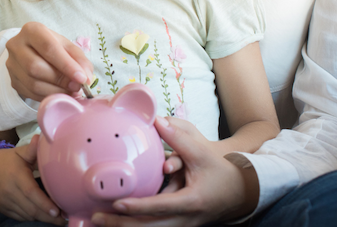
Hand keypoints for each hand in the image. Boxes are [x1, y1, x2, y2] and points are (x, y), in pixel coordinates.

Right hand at [0, 135, 64, 224]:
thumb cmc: (9, 160)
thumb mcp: (21, 152)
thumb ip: (33, 149)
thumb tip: (43, 138)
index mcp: (16, 176)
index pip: (31, 192)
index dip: (44, 204)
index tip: (58, 210)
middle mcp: (9, 191)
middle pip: (31, 209)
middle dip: (49, 217)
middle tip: (64, 218)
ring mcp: (4, 202)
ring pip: (27, 215)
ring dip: (42, 218)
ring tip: (57, 218)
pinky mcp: (3, 208)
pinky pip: (20, 217)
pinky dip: (32, 217)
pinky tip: (42, 215)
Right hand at [6, 21, 92, 100]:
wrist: (30, 52)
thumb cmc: (52, 47)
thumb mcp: (67, 46)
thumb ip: (79, 60)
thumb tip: (86, 78)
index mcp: (32, 30)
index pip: (48, 48)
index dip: (66, 65)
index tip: (82, 78)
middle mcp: (16, 45)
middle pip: (35, 67)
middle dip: (60, 80)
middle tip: (77, 87)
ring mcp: (11, 64)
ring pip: (32, 83)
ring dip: (56, 91)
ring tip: (70, 91)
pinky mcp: (12, 80)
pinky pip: (31, 93)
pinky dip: (48, 97)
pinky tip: (59, 94)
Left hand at [90, 117, 257, 226]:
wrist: (240, 192)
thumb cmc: (220, 172)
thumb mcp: (202, 154)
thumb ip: (179, 139)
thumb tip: (157, 120)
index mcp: (191, 202)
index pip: (160, 207)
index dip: (138, 207)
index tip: (117, 204)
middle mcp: (185, 220)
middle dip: (121, 225)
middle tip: (96, 218)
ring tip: (98, 222)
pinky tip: (116, 224)